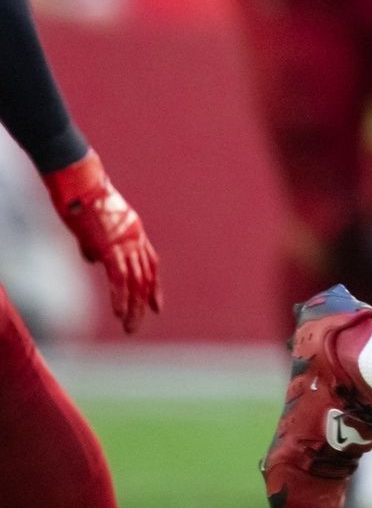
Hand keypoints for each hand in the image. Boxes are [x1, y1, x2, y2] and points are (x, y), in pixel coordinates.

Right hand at [42, 151, 161, 333]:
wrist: (79, 180)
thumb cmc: (81, 198)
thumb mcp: (91, 226)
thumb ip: (94, 245)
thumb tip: (92, 261)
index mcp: (135, 232)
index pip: (151, 265)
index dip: (153, 287)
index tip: (156, 307)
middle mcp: (135, 239)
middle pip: (145, 277)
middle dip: (142, 304)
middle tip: (134, 326)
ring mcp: (124, 242)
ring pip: (135, 282)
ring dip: (132, 307)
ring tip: (129, 327)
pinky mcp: (110, 247)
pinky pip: (119, 278)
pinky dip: (120, 297)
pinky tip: (119, 313)